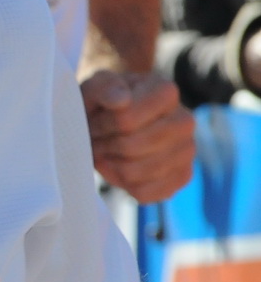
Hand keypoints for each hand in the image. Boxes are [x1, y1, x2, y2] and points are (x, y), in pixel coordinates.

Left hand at [80, 70, 194, 202]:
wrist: (114, 118)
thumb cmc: (103, 102)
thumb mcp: (95, 87)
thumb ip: (104, 88)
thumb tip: (121, 101)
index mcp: (166, 92)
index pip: (126, 120)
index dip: (101, 125)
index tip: (93, 120)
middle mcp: (185, 120)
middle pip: (131, 147)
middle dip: (104, 146)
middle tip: (95, 139)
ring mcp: (187, 150)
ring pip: (136, 172)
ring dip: (110, 165)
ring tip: (105, 152)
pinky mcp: (182, 176)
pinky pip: (146, 193)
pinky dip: (123, 185)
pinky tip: (118, 168)